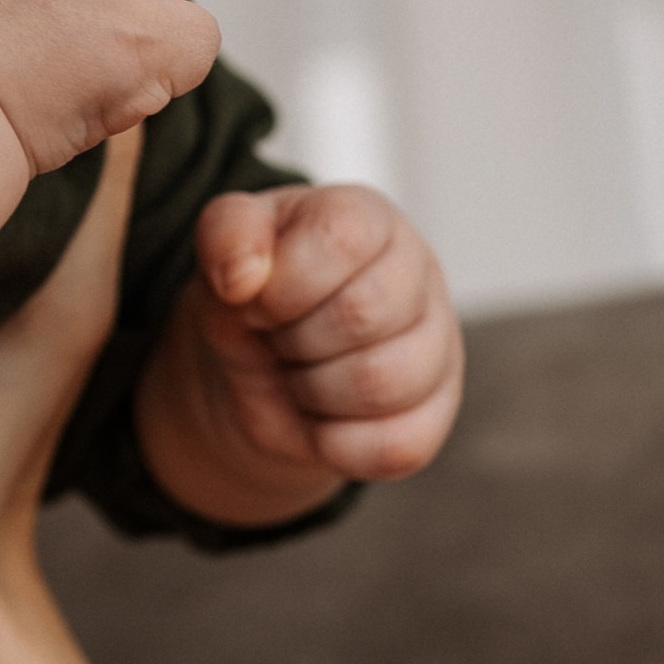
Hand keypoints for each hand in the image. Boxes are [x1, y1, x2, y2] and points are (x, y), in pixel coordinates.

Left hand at [135, 182, 463, 529]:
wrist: (265, 359)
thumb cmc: (258, 290)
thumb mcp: (225, 248)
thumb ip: (227, 233)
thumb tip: (241, 275)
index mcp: (368, 217)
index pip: (342, 237)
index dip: (283, 280)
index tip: (257, 297)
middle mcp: (417, 272)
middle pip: (362, 314)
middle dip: (292, 338)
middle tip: (275, 337)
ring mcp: (438, 345)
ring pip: (382, 384)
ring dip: (310, 391)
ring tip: (295, 372)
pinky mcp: (436, 413)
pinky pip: (395, 446)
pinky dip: (335, 443)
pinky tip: (318, 415)